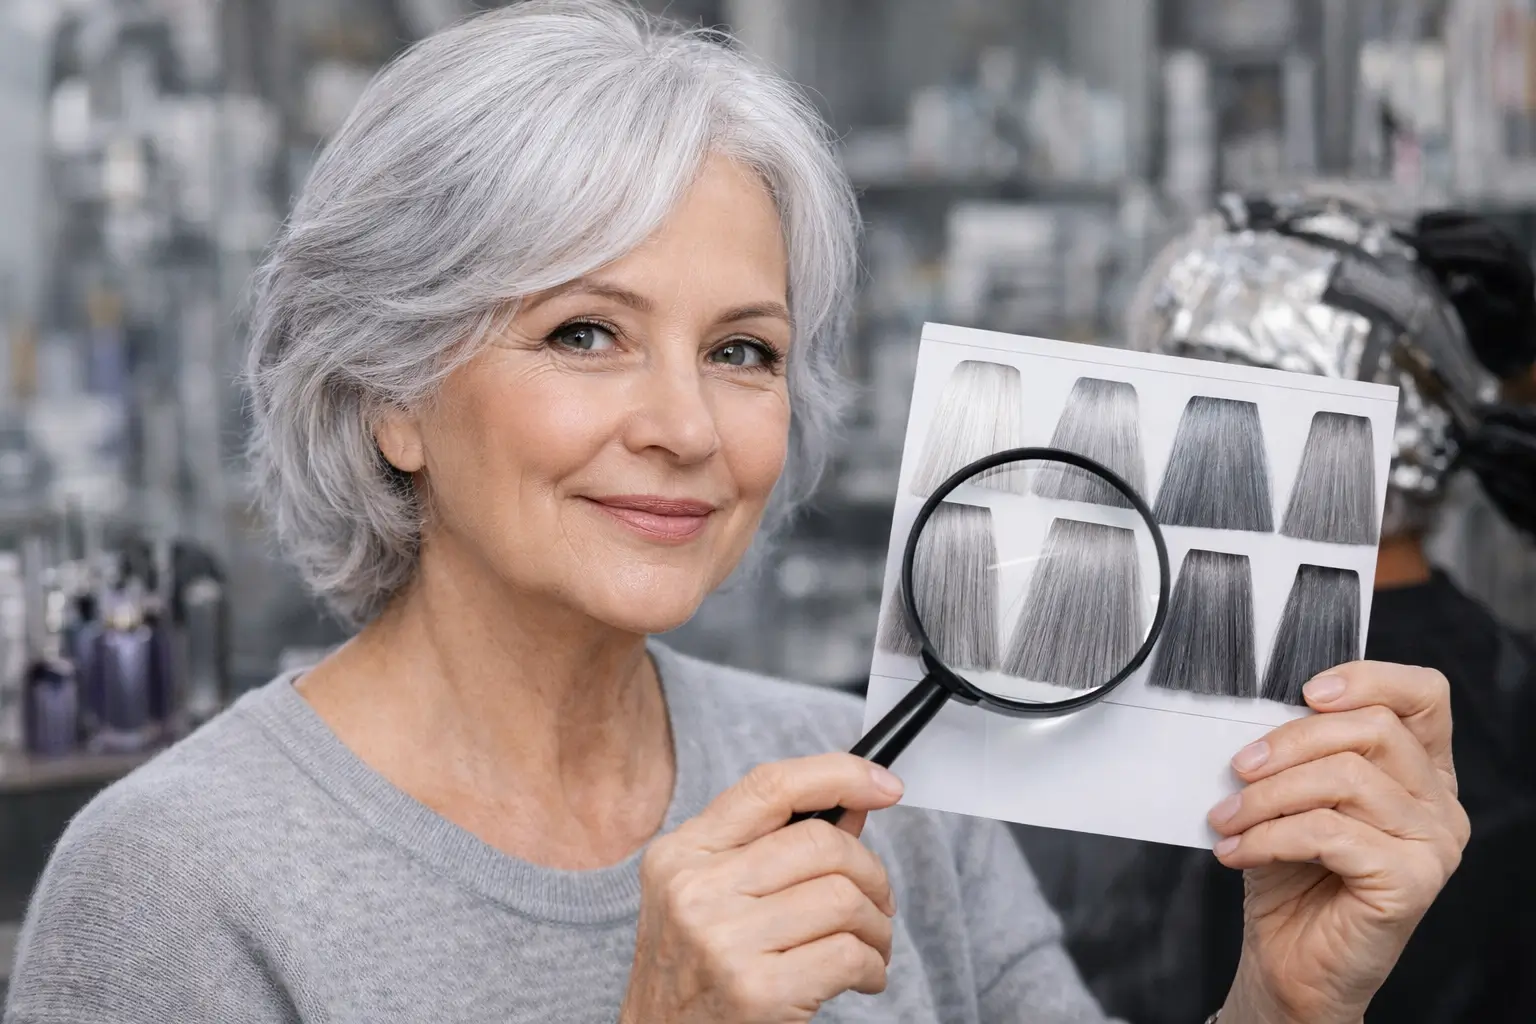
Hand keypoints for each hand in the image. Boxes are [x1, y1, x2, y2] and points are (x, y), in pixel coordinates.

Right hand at [618, 754, 904, 1023]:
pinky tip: (862, 977)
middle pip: (822, 843)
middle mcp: (695, 889)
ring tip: (869, 946)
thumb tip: (855, 803)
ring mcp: (723, 940)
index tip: (885, 785)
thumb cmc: (694, 972)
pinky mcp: (756, 991)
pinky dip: (873, 966)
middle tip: (878, 902)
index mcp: (682, 853)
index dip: (838, 774)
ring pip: (843, 898)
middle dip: (871, 872)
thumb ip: (776, 845)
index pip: (770, 786)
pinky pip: (848, 954)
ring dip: (876, 926)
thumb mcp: (711, 895)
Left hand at [1212, 662, 1469, 1023]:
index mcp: (1421, 769)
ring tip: (1228, 818)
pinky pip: (1330, 832)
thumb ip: (1299, 750)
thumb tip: (1258, 709)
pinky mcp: (1412, 881)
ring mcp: (1434, 843)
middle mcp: (1441, 802)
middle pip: (1374, 730)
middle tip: (1239, 768)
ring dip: (1269, 795)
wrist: (1289, 960)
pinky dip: (1270, 835)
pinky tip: (1238, 850)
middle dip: (1290, 742)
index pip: (1423, 696)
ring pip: (1346, 778)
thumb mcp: (1292, 794)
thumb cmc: (1291, 874)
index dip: (1368, 678)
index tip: (1305, 690)